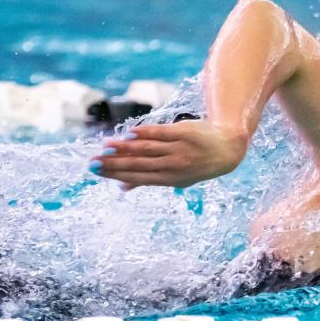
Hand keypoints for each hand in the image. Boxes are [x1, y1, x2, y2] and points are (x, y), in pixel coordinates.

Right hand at [89, 120, 247, 190]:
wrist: (227, 148)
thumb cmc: (196, 164)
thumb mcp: (176, 178)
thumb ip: (148, 180)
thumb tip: (123, 188)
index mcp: (169, 179)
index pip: (137, 177)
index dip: (116, 174)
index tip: (96, 171)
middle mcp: (173, 166)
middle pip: (138, 164)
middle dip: (114, 163)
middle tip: (92, 161)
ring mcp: (179, 149)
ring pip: (147, 149)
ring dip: (124, 148)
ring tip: (105, 146)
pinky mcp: (184, 132)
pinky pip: (161, 133)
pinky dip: (145, 132)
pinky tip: (129, 133)